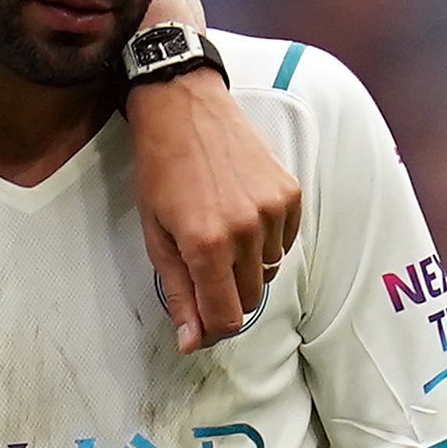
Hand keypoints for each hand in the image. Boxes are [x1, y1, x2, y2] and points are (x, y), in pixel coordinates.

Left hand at [126, 70, 301, 352]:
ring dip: (247, 267)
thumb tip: (191, 340)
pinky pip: (285, 242)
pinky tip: (242, 217)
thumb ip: (178, 292)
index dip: (214, 330)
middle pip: (250, 299)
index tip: (203, 326)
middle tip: (205, 271)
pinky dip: (267, 242)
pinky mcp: (289, 193)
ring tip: (222, 232)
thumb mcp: (157, 235)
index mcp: (206, 244)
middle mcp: (246, 230)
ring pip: (269, 271)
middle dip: (227, 296)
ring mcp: (273, 210)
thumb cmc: (162, 167)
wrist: (183, 107)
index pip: (227, 317)